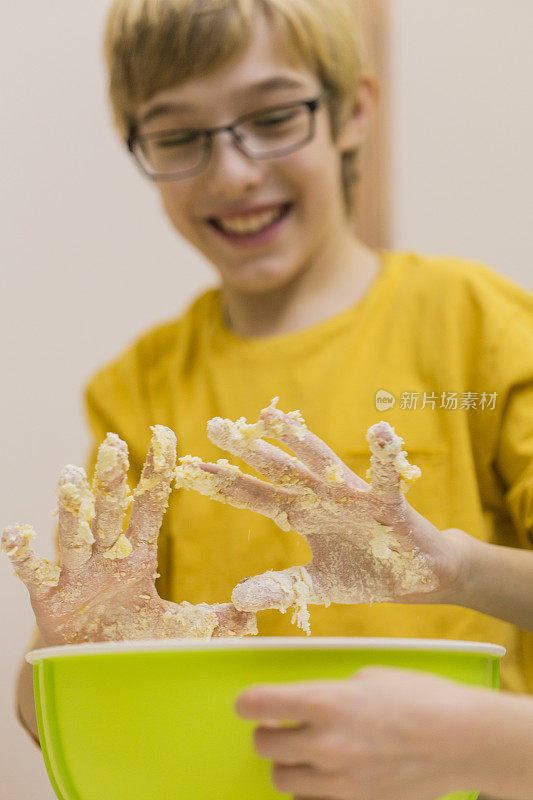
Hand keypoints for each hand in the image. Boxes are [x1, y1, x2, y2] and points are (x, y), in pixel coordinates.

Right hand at [1, 426, 255, 644]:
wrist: (96, 673)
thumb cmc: (135, 641)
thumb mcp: (179, 631)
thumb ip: (214, 621)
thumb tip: (254, 614)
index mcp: (136, 557)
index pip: (148, 508)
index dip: (155, 474)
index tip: (165, 435)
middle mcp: (105, 558)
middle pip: (108, 512)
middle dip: (110, 480)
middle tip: (112, 443)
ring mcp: (76, 575)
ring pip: (74, 536)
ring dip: (72, 508)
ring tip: (69, 477)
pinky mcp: (49, 599)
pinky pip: (35, 573)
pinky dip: (24, 554)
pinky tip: (15, 531)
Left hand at [174, 399, 464, 630]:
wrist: (414, 576)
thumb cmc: (364, 572)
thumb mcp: (316, 586)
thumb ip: (280, 587)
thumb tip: (236, 596)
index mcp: (300, 513)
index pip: (254, 495)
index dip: (223, 483)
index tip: (190, 468)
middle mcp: (321, 496)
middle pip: (278, 469)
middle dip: (248, 449)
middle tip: (215, 426)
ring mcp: (353, 495)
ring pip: (322, 462)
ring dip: (298, 439)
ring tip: (272, 418)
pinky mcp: (388, 502)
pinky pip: (386, 476)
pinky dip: (386, 454)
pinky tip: (379, 431)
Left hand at [235, 667, 495, 799]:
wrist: (462, 740)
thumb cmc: (419, 697)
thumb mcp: (367, 678)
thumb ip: (329, 694)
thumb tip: (307, 705)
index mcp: (325, 702)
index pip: (257, 704)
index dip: (247, 702)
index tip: (249, 703)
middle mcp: (324, 744)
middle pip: (263, 745)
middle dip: (266, 732)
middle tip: (280, 724)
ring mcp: (338, 782)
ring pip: (281, 779)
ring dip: (287, 762)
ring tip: (306, 750)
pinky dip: (310, 788)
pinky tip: (327, 772)